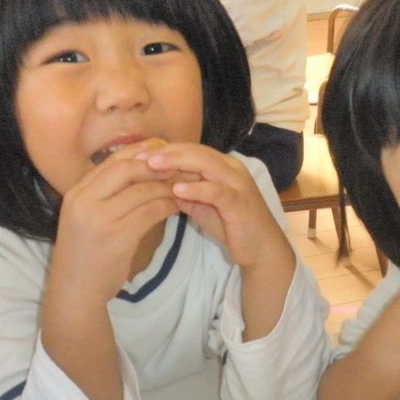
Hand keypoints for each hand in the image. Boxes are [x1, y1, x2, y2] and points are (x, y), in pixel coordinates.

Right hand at [49, 140, 179, 306]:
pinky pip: (150, 213)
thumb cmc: (86, 252)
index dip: (140, 151)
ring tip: (182, 187)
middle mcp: (84, 201)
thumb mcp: (88, 216)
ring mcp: (99, 219)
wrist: (75, 290)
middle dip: (155, 165)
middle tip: (177, 167)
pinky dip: (167, 206)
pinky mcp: (117, 237)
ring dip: (166, 187)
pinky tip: (177, 206)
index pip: (112, 160)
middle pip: (127, 168)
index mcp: (77, 192)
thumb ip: (105, 193)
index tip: (161, 150)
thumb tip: (139, 165)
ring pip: (142, 191)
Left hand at [141, 143, 288, 270]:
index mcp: (222, 167)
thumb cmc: (232, 226)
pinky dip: (197, 188)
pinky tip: (177, 190)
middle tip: (141, 156)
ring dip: (178, 163)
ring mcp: (238, 184)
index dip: (166, 150)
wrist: (260, 249)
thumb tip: (160, 185)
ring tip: (154, 166)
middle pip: (197, 151)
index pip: (191, 150)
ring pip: (206, 164)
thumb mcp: (203, 207)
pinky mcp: (240, 202)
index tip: (139, 155)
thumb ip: (185, 194)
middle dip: (168, 152)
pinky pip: (216, 191)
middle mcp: (232, 169)